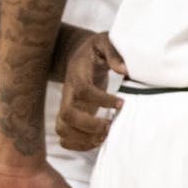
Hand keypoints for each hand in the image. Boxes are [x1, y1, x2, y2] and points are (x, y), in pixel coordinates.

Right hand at [56, 31, 126, 151]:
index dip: (101, 100)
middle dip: (89, 125)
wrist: (77, 56)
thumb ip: (114, 53)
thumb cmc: (94, 50)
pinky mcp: (69, 117)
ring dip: (84, 138)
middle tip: (110, 125)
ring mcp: (66, 106)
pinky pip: (65, 138)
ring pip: (63, 130)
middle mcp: (68, 93)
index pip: (84, 91)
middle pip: (68, 115)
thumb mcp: (104, 42)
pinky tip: (98, 140)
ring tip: (105, 135)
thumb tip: (124, 70)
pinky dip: (79, 145)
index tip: (120, 103)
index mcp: (77, 75)